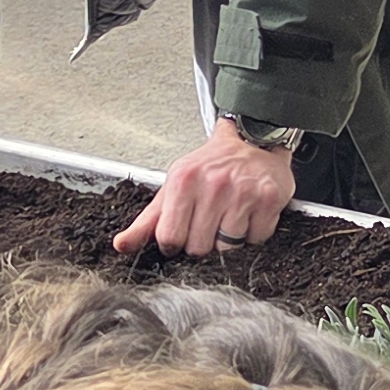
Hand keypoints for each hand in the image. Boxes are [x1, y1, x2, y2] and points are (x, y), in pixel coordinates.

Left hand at [115, 123, 297, 255]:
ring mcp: (242, 192)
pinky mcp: (268, 200)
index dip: (176, 242)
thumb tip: (121, 245)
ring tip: (230, 214)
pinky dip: (253, 233)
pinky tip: (249, 213)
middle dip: (204, 240)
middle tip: (210, 219)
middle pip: (199, 248)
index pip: (170, 239)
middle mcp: (213, 184)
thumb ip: (147, 221)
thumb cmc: (211, 166)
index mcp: (183, 180)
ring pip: (228, 249)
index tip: (184, 231)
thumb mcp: (173, 187)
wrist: (253, 140)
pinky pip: (256, 240)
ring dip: (229, 238)